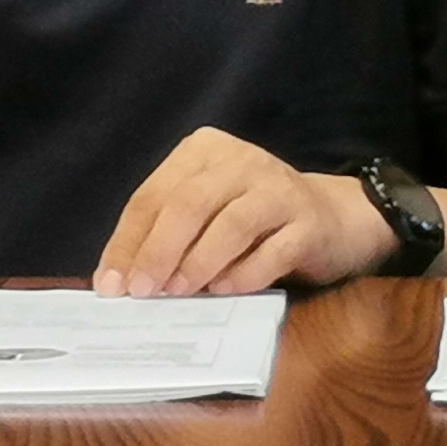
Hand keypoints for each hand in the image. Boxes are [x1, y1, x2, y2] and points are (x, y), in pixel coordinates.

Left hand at [93, 127, 400, 296]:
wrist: (336, 217)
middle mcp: (241, 160)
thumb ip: (168, 234)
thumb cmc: (255, 219)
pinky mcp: (309, 221)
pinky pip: (273, 250)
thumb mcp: (207, 212)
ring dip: (198, 263)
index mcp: (204, 152)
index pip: (154, 195)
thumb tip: (122, 279)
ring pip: (230, 224)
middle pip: (188, 204)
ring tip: (178, 293)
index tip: (111, 284)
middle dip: (158, 250)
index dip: (128, 240)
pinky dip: (245, 273)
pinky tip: (225, 291)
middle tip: (141, 291)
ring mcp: (278, 188)